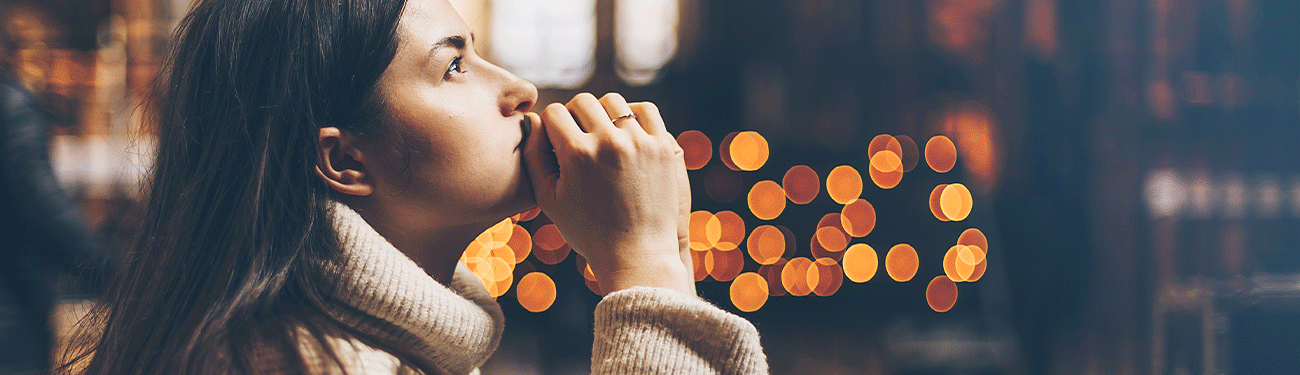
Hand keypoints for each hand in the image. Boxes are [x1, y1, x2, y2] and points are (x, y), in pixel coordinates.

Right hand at [522, 93, 693, 295]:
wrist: (637, 254)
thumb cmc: (587, 230)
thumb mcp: (548, 198)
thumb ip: (533, 155)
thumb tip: (532, 119)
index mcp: (576, 154)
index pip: (555, 112)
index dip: (551, 126)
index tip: (556, 142)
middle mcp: (608, 142)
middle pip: (582, 102)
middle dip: (575, 117)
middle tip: (578, 139)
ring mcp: (639, 142)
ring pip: (614, 102)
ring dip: (603, 113)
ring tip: (602, 136)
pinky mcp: (663, 147)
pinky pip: (646, 111)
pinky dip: (633, 116)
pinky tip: (626, 133)